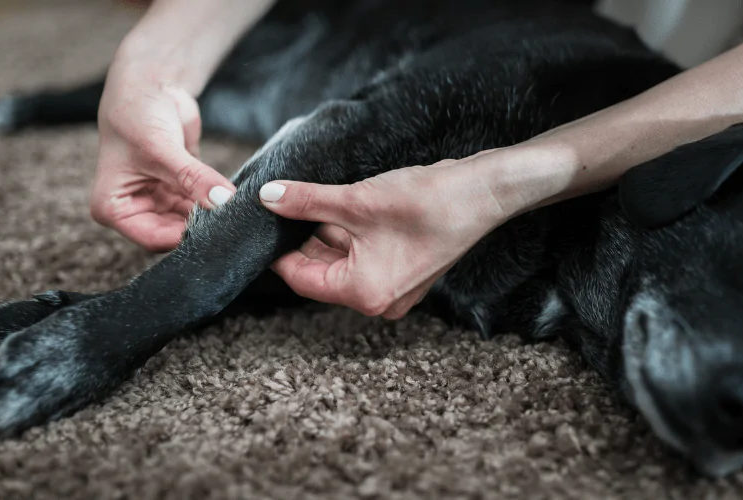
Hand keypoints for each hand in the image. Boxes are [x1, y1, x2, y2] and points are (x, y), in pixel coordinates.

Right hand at [90, 65, 236, 251]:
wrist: (149, 86)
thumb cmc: (136, 115)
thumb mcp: (161, 149)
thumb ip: (193, 178)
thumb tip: (223, 201)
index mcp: (114, 209)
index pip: (153, 238)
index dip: (185, 236)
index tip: (217, 228)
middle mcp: (134, 209)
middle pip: (173, 233)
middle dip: (201, 228)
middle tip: (232, 222)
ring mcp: (158, 201)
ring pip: (190, 222)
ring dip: (212, 216)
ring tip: (236, 211)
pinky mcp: (180, 190)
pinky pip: (201, 205)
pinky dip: (216, 203)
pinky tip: (235, 202)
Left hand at [259, 153, 509, 318]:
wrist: (483, 194)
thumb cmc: (426, 203)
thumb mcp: (355, 201)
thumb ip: (306, 202)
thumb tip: (267, 198)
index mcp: (364, 294)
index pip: (301, 278)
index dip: (276, 250)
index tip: (259, 224)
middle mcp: (378, 300)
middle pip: (321, 272)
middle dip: (301, 239)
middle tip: (280, 207)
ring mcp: (394, 288)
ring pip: (342, 261)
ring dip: (326, 234)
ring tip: (312, 201)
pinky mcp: (405, 271)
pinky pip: (363, 257)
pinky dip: (348, 235)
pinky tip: (340, 206)